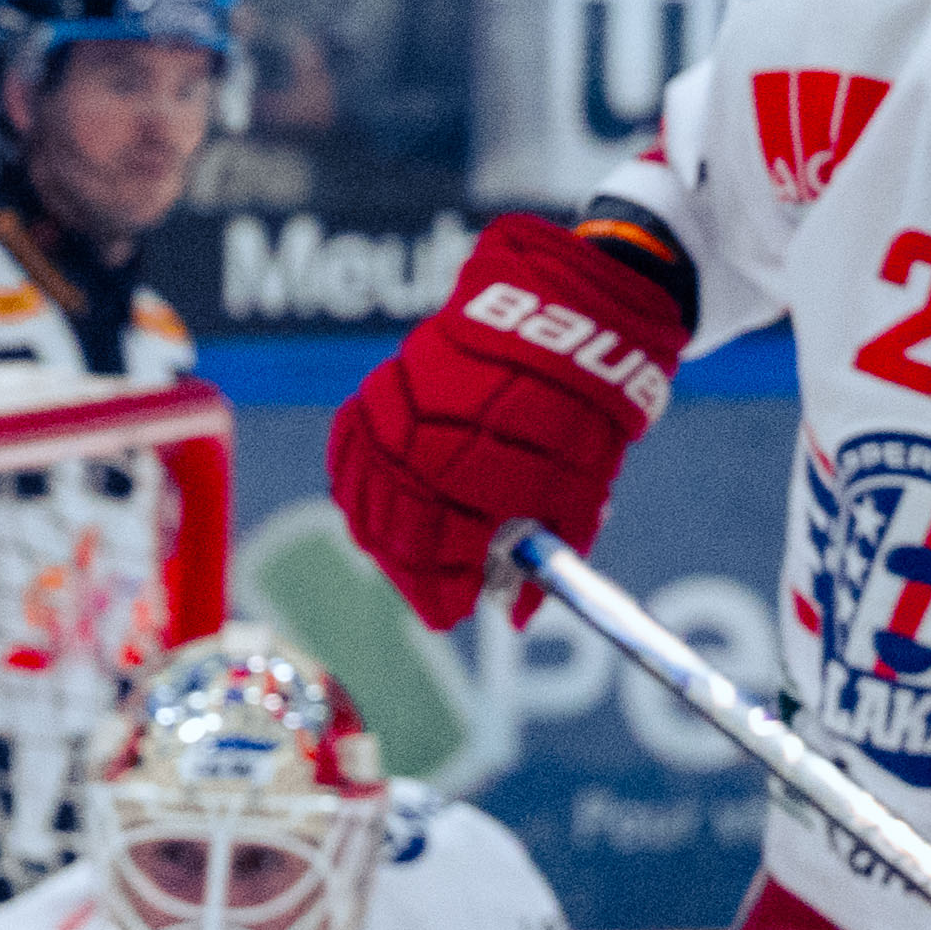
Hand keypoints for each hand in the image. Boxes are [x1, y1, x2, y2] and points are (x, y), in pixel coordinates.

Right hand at [323, 214, 685, 629]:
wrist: (560, 315)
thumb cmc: (581, 405)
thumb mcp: (580, 488)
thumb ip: (545, 556)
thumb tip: (516, 614)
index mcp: (467, 479)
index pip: (438, 561)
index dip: (445, 595)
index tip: (455, 612)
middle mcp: (414, 454)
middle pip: (396, 540)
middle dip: (416, 575)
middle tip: (437, 594)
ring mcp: (386, 425)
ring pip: (364, 507)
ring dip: (385, 540)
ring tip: (412, 556)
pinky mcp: (373, 398)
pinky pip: (349, 463)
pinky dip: (359, 493)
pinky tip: (378, 509)